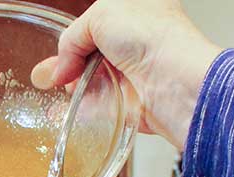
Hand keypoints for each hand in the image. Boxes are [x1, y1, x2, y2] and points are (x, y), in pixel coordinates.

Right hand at [31, 0, 221, 148]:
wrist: (175, 82)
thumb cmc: (153, 38)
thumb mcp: (100, 16)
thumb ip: (72, 38)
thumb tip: (60, 70)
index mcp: (138, 9)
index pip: (97, 21)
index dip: (77, 33)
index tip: (62, 49)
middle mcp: (137, 40)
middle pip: (91, 51)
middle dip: (70, 63)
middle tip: (58, 73)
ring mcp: (133, 72)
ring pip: (91, 80)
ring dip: (74, 86)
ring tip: (65, 87)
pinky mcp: (129, 103)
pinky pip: (98, 107)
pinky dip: (80, 109)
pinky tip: (64, 109)